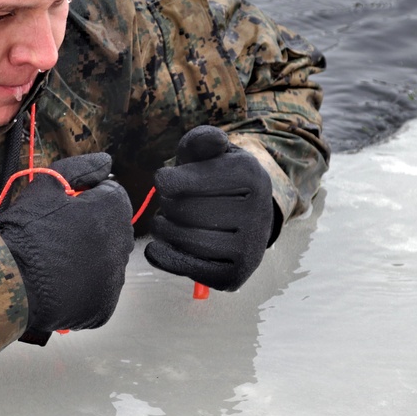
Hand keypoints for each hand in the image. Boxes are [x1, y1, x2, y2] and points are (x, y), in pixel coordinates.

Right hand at [0, 152, 133, 336]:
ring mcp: (114, 280)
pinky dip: (86, 283)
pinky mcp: (104, 307)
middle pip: (114, 227)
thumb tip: (107, 161)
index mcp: (111, 213)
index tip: (66, 205)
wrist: (8, 281)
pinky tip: (62, 280)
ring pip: (109, 259)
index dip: (88, 196)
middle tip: (60, 231)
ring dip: (92, 254)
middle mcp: (120, 246)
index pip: (113, 195)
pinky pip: (101, 288)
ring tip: (58, 258)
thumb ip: (81, 167)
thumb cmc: (25, 229)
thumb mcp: (45, 186)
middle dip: (94, 224)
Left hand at [144, 125, 273, 290]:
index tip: (169, 180)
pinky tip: (158, 247)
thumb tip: (213, 139)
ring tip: (169, 221)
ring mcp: (250, 249)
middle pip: (182, 211)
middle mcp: (258, 213)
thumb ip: (201, 141)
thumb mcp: (207, 153)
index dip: (165, 182)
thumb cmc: (214, 178)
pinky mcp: (235, 276)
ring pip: (185, 239)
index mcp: (251, 175)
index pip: (178, 182)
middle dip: (168, 206)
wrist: (242, 214)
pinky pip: (188, 269)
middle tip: (172, 203)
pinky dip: (164, 257)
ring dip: (164, 229)